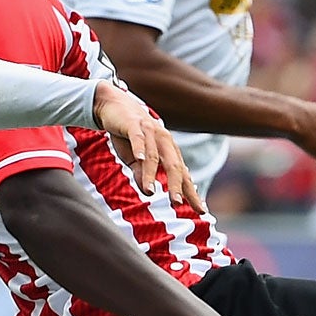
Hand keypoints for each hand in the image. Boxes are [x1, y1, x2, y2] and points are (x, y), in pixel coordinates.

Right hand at [94, 81, 205, 212]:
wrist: (114, 105)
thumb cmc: (128, 135)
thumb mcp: (134, 159)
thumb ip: (141, 174)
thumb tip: (149, 192)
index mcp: (168, 152)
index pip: (183, 175)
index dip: (192, 193)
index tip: (201, 210)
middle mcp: (164, 142)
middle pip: (174, 166)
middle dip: (177, 186)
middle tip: (177, 204)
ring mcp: (150, 131)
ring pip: (154, 156)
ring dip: (151, 174)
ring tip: (150, 191)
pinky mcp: (134, 124)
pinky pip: (138, 138)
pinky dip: (139, 148)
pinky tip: (139, 159)